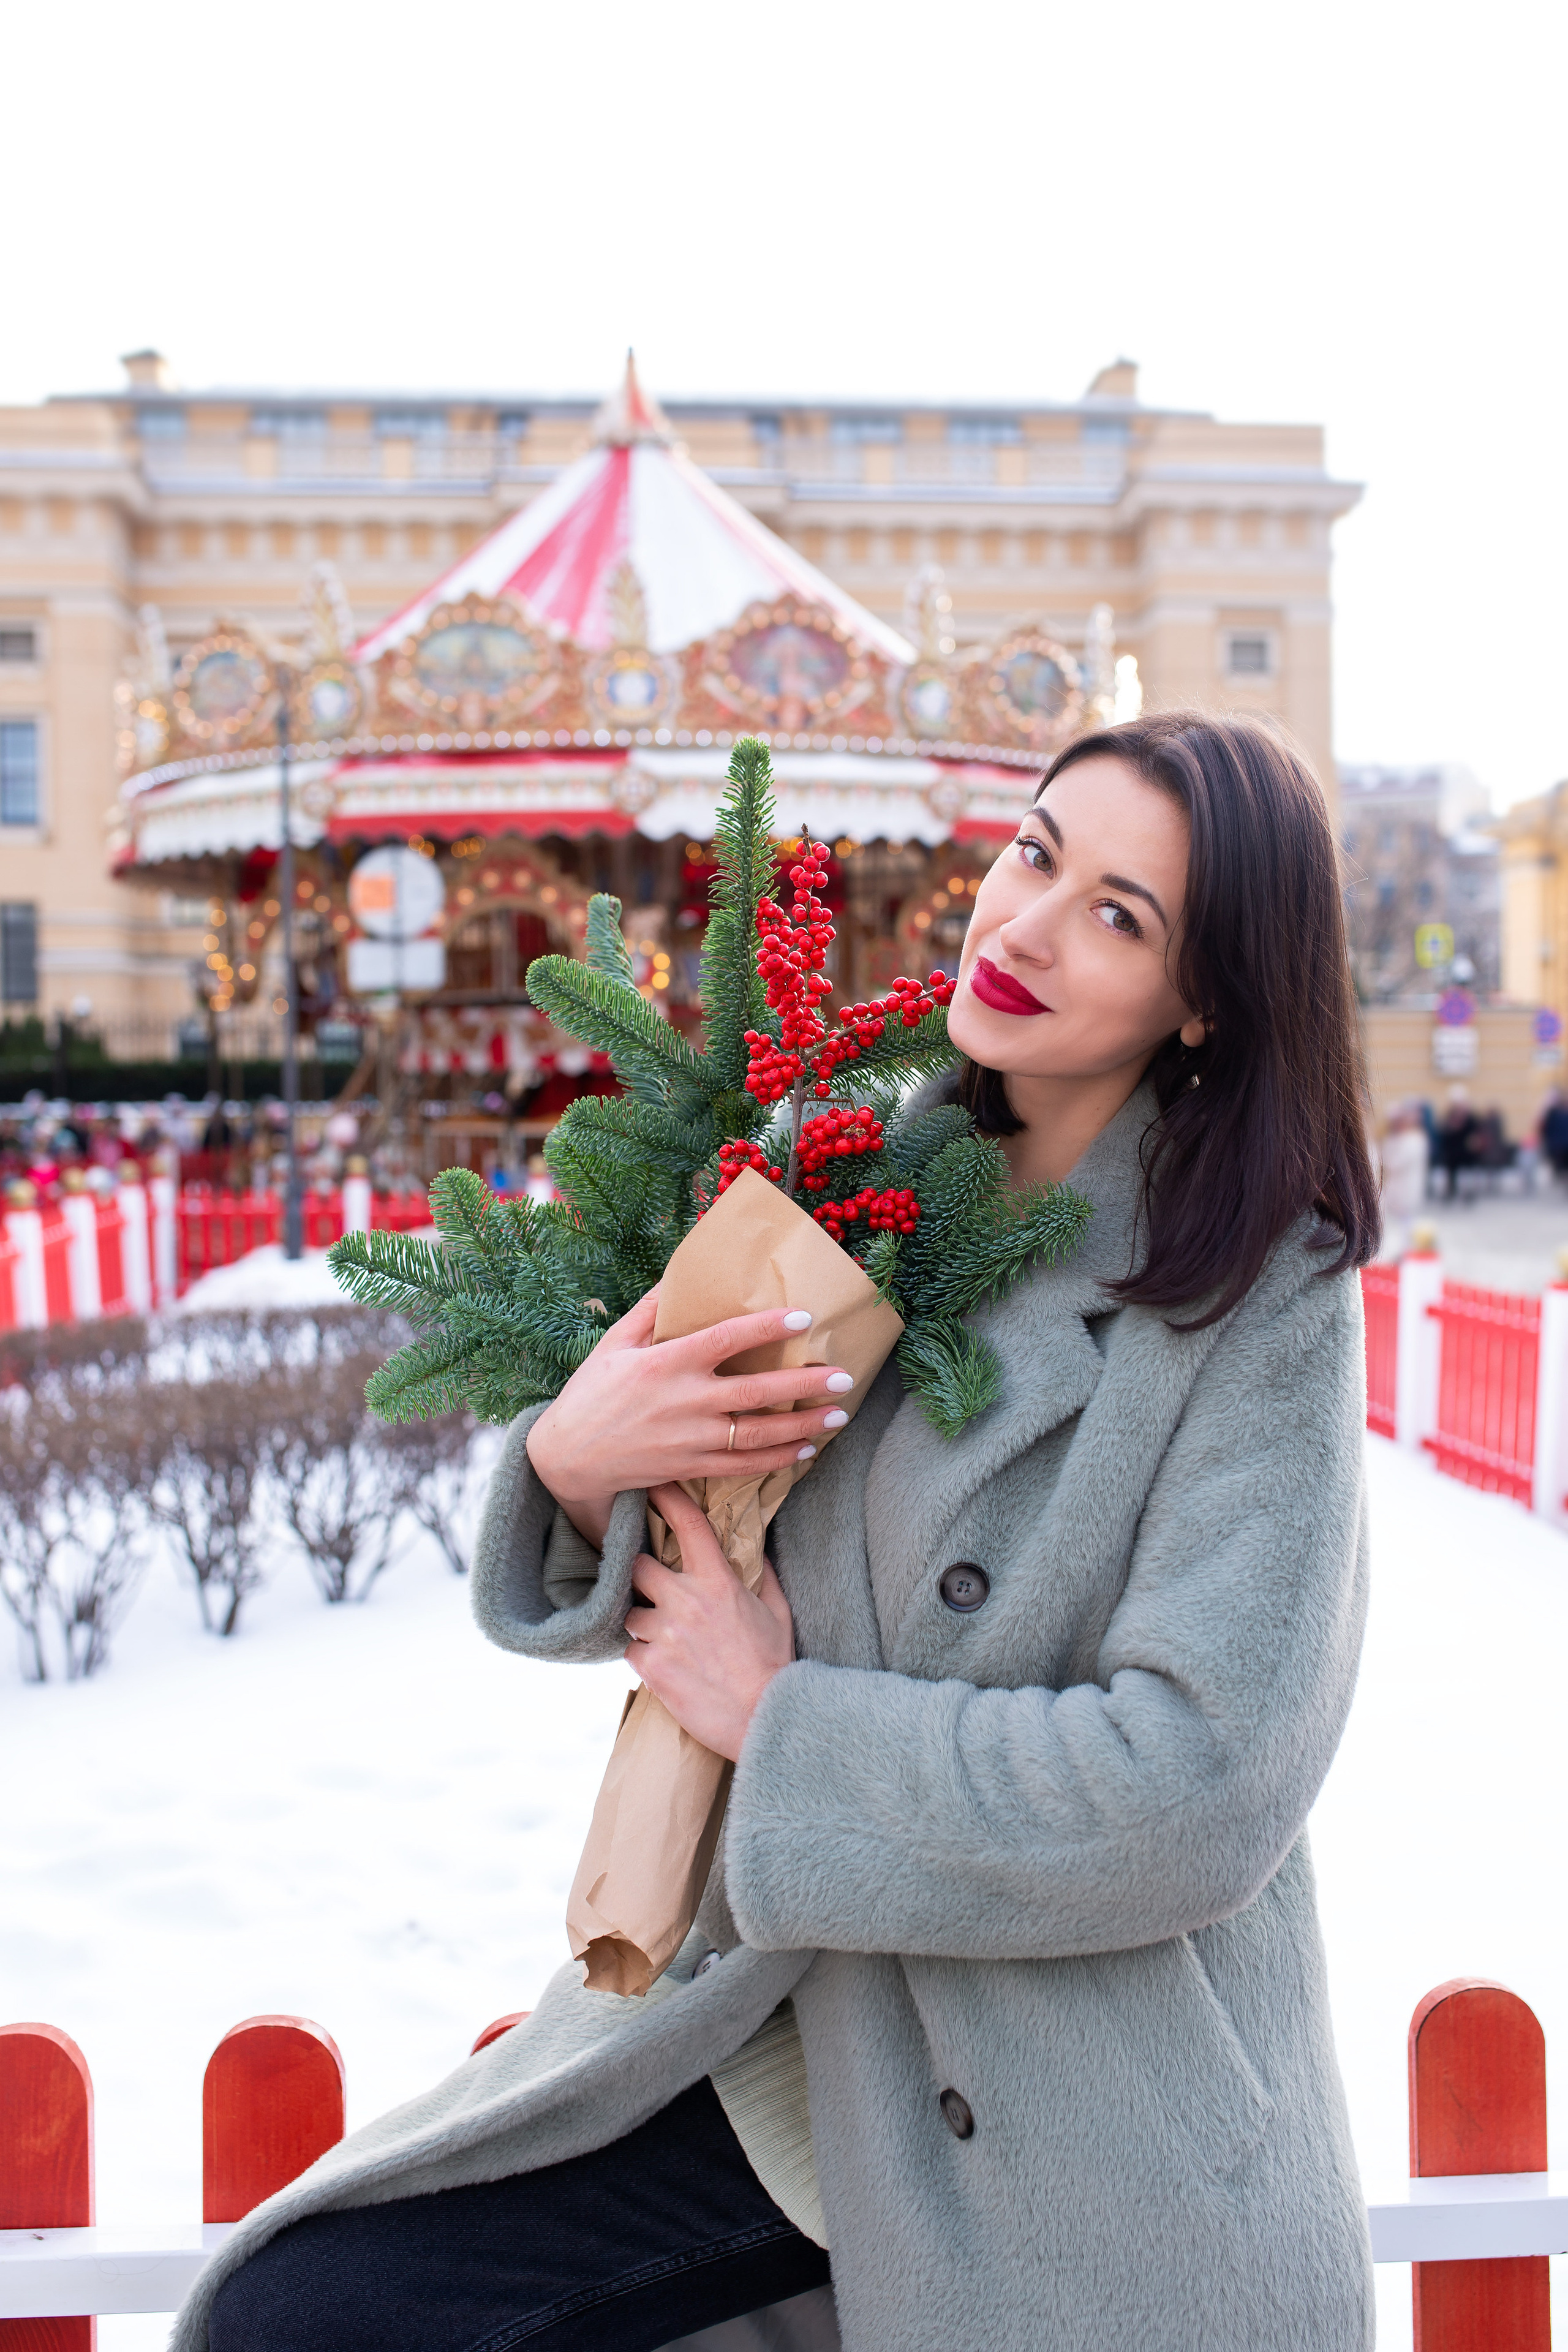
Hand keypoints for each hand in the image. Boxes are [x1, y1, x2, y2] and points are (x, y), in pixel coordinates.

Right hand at [526, 1290, 853, 1546]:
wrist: (569, 1457)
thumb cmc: (592, 1393)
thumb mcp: (614, 1344)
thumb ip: (649, 1311)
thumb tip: (677, 1277)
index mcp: (666, 1362)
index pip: (726, 1339)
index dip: (767, 1327)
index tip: (804, 1317)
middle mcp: (684, 1401)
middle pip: (757, 1392)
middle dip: (804, 1384)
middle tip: (845, 1377)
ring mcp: (690, 1439)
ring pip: (758, 1435)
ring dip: (802, 1426)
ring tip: (838, 1415)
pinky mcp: (691, 1467)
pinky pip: (743, 1466)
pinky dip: (777, 1460)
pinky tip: (805, 1450)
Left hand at [625, 1484, 794, 1760]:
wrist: (764, 1719)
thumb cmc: (774, 1664)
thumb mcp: (777, 1611)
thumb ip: (762, 1574)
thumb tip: (753, 1547)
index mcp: (718, 1582)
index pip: (688, 1525)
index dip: (667, 1498)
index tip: (652, 1485)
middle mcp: (686, 1601)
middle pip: (638, 1565)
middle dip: (641, 1572)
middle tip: (652, 1585)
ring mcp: (664, 1634)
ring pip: (631, 1612)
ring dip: (643, 1621)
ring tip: (666, 1638)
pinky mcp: (650, 1667)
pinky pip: (631, 1649)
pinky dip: (643, 1655)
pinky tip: (665, 1665)